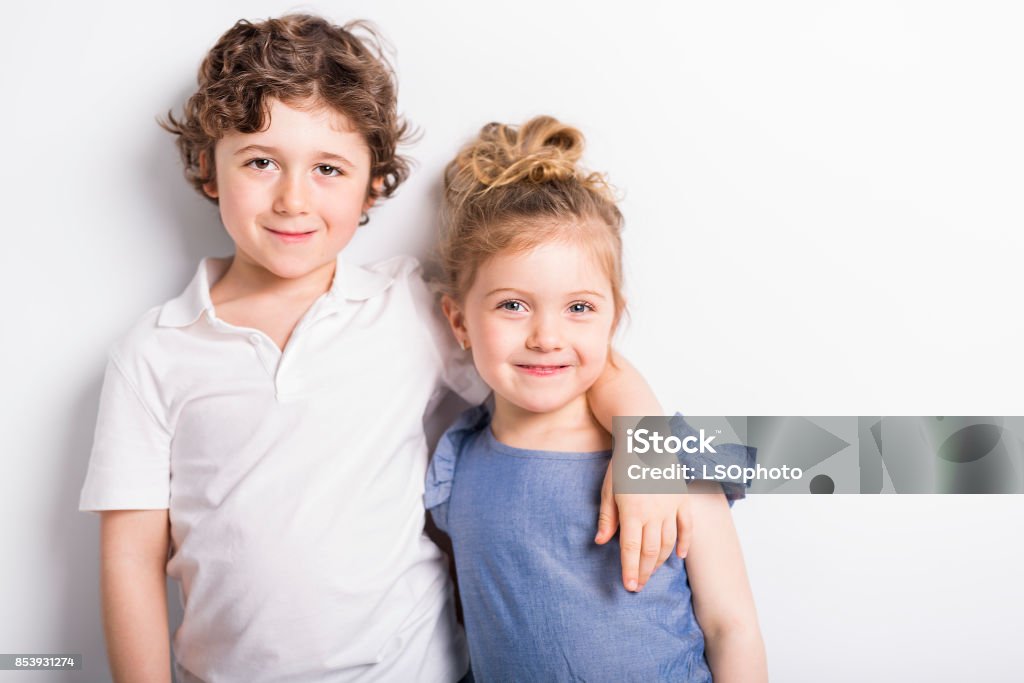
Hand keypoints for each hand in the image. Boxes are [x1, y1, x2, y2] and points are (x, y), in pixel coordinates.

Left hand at [595, 462, 692, 591]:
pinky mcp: (683, 500)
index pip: (631, 548)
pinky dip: (684, 544)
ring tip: (651, 572)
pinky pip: (687, 528)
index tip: (630, 586)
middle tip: (640, 585)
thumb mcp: (608, 490)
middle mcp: (654, 512)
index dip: (630, 569)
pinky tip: (678, 556)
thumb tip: (600, 541)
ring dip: (660, 561)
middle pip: (651, 551)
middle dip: (645, 571)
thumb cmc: (623, 465)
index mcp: (632, 510)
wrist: (647, 440)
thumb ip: (607, 517)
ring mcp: (671, 507)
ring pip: (668, 543)